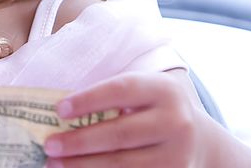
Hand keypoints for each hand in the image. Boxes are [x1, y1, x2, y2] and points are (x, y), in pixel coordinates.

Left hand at [44, 71, 204, 167]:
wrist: (200, 143)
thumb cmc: (155, 112)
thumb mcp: (145, 95)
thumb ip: (113, 100)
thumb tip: (60, 115)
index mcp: (164, 90)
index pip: (122, 90)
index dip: (89, 99)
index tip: (59, 109)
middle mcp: (176, 122)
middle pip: (120, 133)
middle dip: (79, 141)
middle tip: (50, 145)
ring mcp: (177, 155)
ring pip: (122, 164)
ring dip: (83, 166)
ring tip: (55, 164)